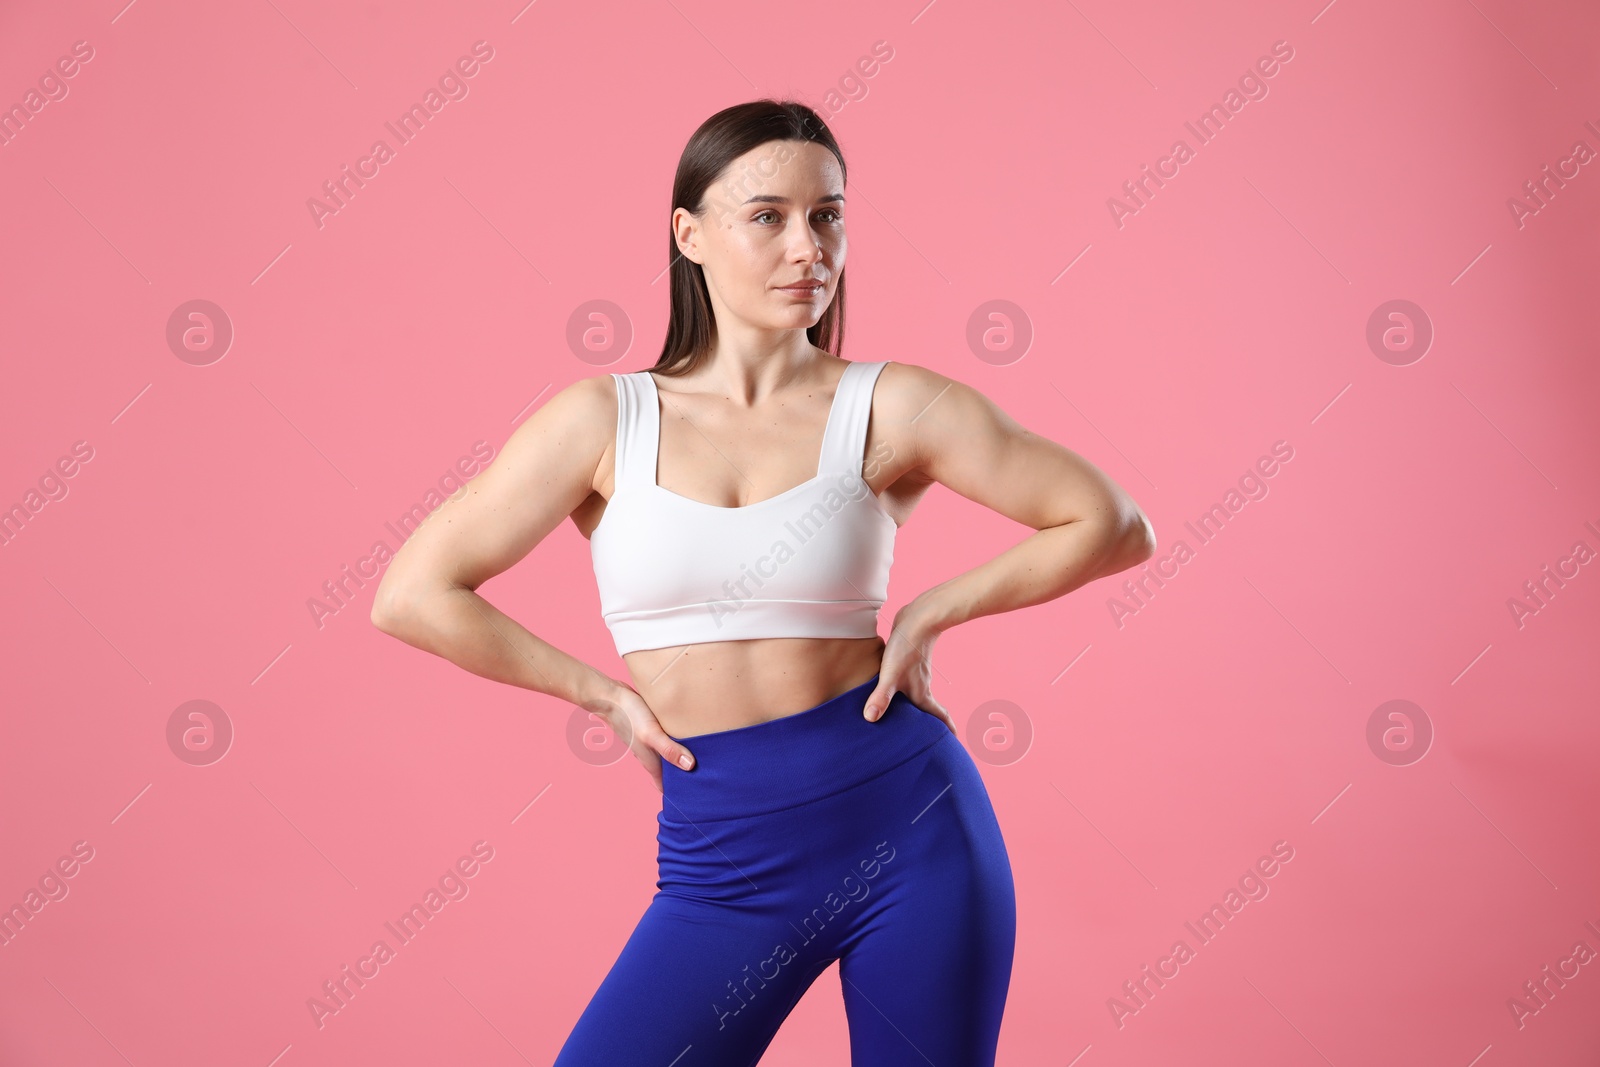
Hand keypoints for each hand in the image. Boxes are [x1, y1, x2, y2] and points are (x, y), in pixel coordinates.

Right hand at [578, 680, 695, 793]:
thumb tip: (690, 766)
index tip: (697, 795)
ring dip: (684, 757)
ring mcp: (651, 742)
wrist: (610, 696)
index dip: (679, 792)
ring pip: (670, 755)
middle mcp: (651, 754)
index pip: (665, 785)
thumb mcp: (651, 734)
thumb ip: (669, 749)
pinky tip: (692, 735)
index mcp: (651, 761)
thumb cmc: (629, 716)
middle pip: (670, 771)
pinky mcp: (653, 728)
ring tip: (706, 758)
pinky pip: (669, 740)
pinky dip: (680, 742)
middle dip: (686, 776)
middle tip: (709, 776)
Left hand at [862, 604, 956, 733]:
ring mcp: (915, 673)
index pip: (938, 717)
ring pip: (917, 695)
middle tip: (925, 736)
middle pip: (927, 710)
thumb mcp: (891, 674)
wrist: (919, 616)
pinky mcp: (908, 661)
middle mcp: (921, 686)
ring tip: (903, 716)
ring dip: (913, 707)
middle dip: (928, 724)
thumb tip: (870, 719)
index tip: (952, 742)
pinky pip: (906, 681)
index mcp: (921, 694)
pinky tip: (890, 688)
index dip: (946, 730)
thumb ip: (881, 697)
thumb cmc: (907, 647)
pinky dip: (902, 690)